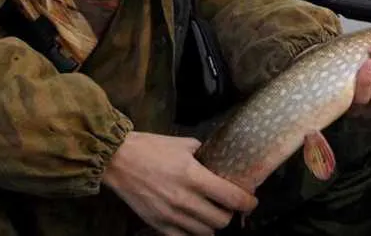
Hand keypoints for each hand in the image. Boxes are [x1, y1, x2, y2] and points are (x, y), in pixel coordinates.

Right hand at [102, 132, 257, 234]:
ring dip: (213, 223)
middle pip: (221, 220)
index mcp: (193, 176)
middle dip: (230, 213)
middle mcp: (185, 199)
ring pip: (206, 232)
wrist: (118, 160)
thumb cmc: (152, 148)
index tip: (251, 201)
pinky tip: (194, 222)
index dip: (247, 202)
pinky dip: (194, 233)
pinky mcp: (158, 225)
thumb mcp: (184, 144)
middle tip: (228, 204)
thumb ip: (205, 154)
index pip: (231, 197)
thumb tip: (220, 161)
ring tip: (211, 212)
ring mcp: (171, 216)